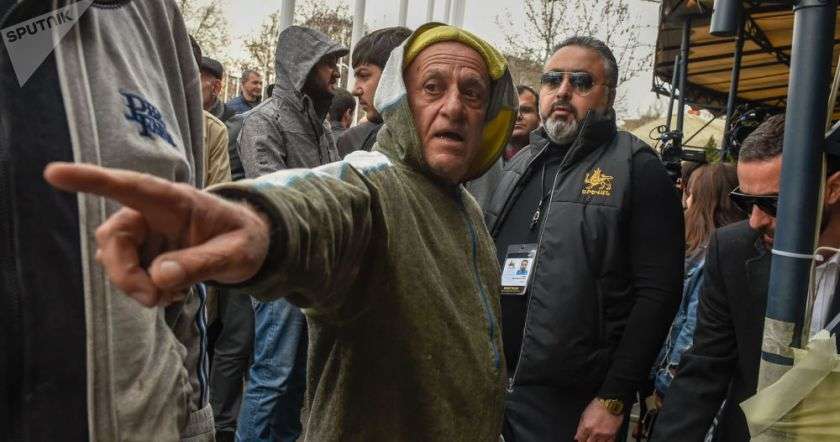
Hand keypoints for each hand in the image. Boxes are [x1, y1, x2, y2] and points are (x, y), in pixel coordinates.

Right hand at [44, 162, 270, 306]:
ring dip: (135, 285)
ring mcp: (145, 234)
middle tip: (153, 300)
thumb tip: (159, 276)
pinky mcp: (143, 254)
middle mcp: (152, 213)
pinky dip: (144, 291)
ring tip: (174, 296)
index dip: (92, 180)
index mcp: (175, 200)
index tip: (54, 173)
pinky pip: (127, 275)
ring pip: (114, 259)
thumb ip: (202, 263)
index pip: (129, 186)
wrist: (249, 246)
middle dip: (124, 273)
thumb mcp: (237, 254)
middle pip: (113, 237)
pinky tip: (172, 293)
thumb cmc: (245, 240)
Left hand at [574, 399, 623, 441]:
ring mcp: (604, 434)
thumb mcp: (584, 414)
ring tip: (595, 439)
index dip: (580, 440)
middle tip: (587, 439)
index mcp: (586, 426)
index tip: (581, 439)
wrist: (611, 402)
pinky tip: (603, 440)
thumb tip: (577, 436)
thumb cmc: (598, 405)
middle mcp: (595, 432)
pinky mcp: (613, 434)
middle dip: (587, 441)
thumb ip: (580, 427)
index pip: (580, 439)